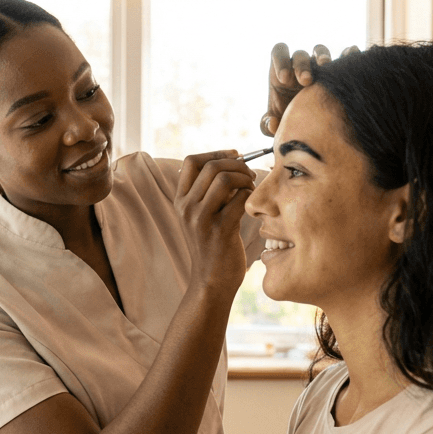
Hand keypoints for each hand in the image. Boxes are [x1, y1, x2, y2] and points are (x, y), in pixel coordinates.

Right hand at [176, 151, 256, 295]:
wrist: (212, 280)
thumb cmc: (213, 245)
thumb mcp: (201, 216)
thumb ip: (208, 192)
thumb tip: (230, 163)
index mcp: (180, 201)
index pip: (191, 162)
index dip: (216, 153)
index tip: (234, 157)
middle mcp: (187, 208)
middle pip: (211, 167)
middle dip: (236, 164)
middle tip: (249, 173)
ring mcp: (202, 219)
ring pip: (224, 179)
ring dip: (244, 178)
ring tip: (251, 186)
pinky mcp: (220, 230)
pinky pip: (239, 199)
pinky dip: (250, 195)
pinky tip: (252, 203)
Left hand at [262, 43, 360, 136]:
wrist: (308, 125)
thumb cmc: (286, 119)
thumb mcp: (273, 125)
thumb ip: (268, 124)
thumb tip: (274, 124)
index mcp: (282, 72)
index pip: (279, 53)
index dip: (280, 62)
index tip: (284, 79)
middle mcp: (300, 66)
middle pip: (300, 55)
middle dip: (302, 66)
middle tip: (306, 81)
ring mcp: (318, 67)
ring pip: (319, 51)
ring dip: (322, 56)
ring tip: (326, 66)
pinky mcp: (335, 72)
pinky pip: (343, 56)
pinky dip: (347, 53)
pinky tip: (352, 54)